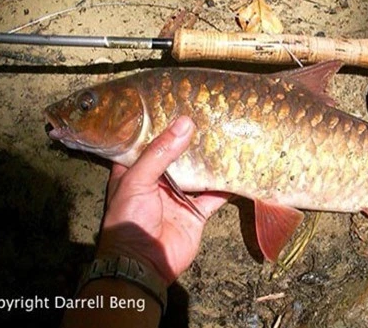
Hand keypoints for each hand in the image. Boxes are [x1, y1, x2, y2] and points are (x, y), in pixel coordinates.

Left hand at [96, 116, 228, 284]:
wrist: (142, 263)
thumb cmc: (129, 219)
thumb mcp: (138, 179)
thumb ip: (161, 152)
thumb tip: (186, 123)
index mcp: (136, 170)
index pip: (149, 141)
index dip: (162, 125)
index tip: (180, 104)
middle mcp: (158, 181)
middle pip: (177, 155)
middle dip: (191, 140)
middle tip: (211, 116)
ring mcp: (179, 197)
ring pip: (199, 173)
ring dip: (211, 160)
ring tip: (227, 137)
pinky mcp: (196, 213)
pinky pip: (214, 196)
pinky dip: (227, 186)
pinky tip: (238, 170)